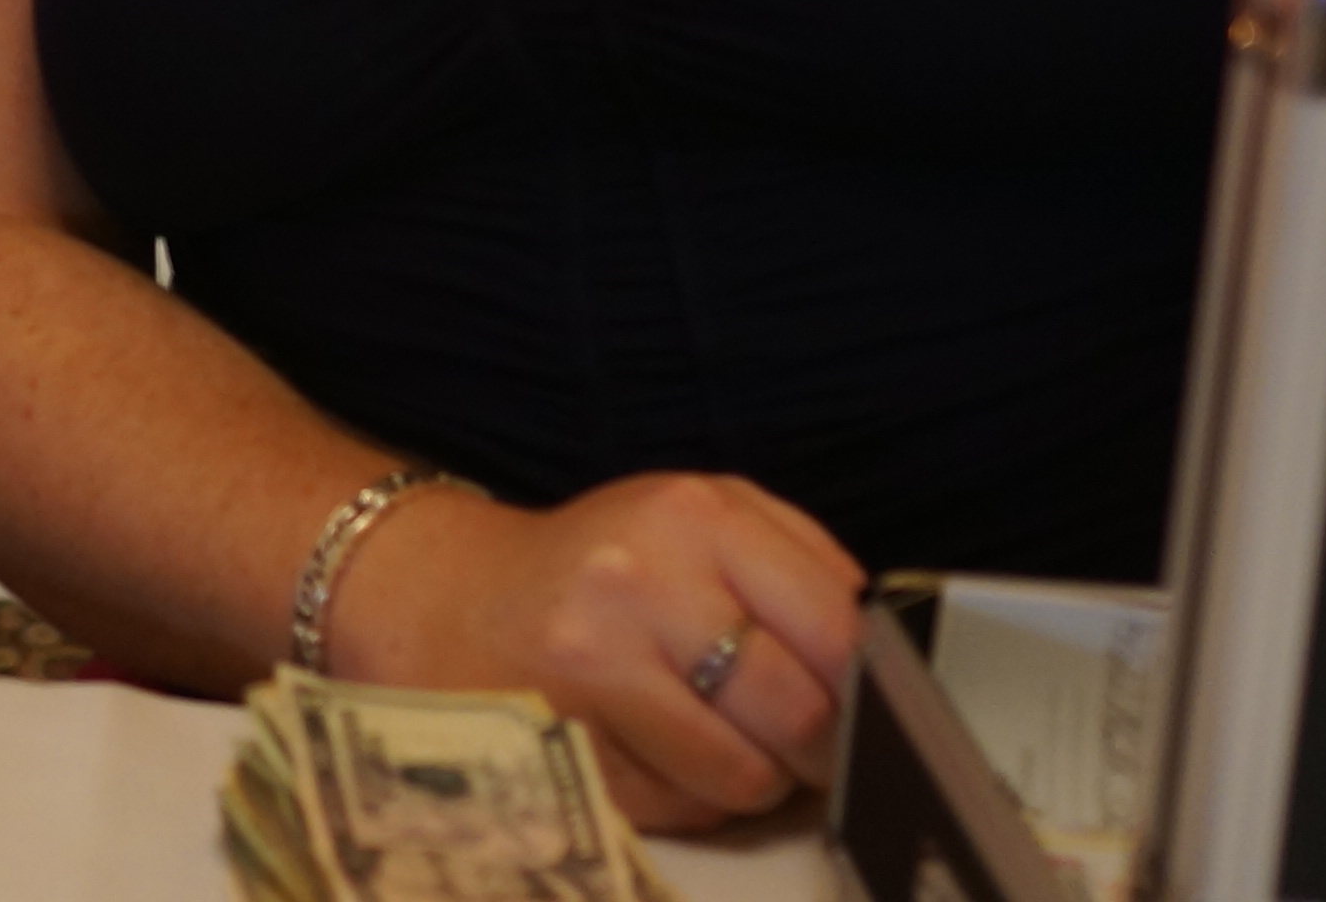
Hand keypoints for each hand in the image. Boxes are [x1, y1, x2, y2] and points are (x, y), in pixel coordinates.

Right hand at [330, 469, 866, 833]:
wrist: (439, 598)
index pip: (835, 628)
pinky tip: (648, 750)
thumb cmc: (591, 566)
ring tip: (712, 736)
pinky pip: (675, 810)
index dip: (871, 689)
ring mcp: (589, 669)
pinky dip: (683, 797)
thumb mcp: (695, 522)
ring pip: (743, 777)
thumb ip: (798, 568)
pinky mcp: (554, 746)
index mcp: (692, 516)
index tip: (874, 709)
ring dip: (750, 777)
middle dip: (820, 748)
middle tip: (805, 744)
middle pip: (799, 713)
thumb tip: (887, 659)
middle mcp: (637, 583)